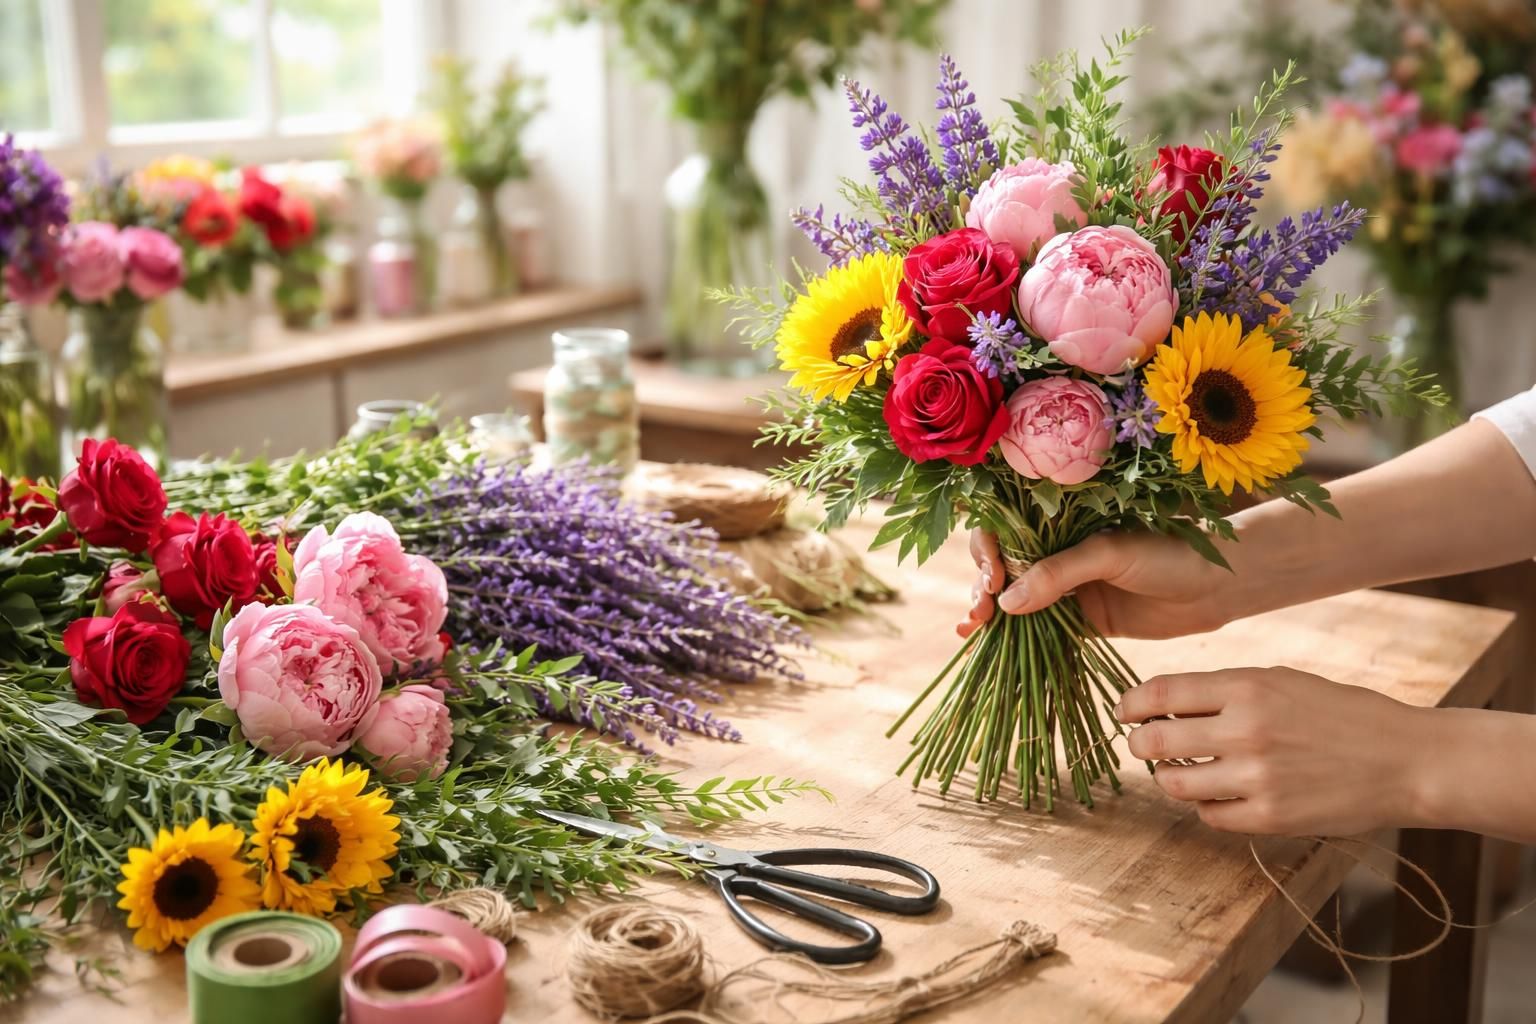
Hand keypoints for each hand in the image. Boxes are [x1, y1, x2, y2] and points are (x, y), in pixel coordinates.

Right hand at [959, 528, 1231, 639]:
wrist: (1218, 585)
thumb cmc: (1171, 551)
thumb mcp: (1111, 553)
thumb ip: (1059, 574)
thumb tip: (1006, 603)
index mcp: (1061, 520)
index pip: (1005, 529)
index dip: (988, 552)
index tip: (993, 579)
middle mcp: (1057, 550)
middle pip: (1000, 566)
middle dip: (981, 586)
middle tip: (979, 612)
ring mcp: (1066, 587)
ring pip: (1013, 599)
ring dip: (987, 612)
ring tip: (971, 628)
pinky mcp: (1080, 620)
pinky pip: (1038, 628)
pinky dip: (1011, 637)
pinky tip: (985, 644)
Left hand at [1117, 667, 1431, 835]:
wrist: (1404, 760)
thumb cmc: (1340, 714)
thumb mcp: (1282, 682)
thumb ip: (1224, 691)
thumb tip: (1163, 705)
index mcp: (1247, 688)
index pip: (1162, 693)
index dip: (1131, 704)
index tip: (1123, 711)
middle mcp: (1246, 731)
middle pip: (1157, 741)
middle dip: (1140, 743)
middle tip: (1142, 744)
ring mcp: (1256, 778)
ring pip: (1176, 783)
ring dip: (1169, 777)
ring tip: (1180, 770)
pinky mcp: (1270, 818)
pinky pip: (1210, 816)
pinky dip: (1206, 805)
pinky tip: (1219, 793)